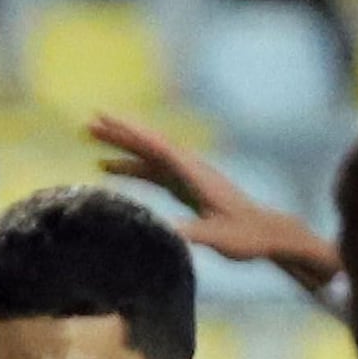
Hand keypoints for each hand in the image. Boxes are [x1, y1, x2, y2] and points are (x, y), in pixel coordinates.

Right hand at [83, 114, 329, 272]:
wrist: (267, 233)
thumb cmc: (246, 236)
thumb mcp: (218, 238)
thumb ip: (190, 233)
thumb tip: (159, 231)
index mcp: (195, 174)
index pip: (158, 147)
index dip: (132, 133)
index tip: (108, 120)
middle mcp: (189, 168)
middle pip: (149, 145)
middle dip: (120, 134)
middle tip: (90, 123)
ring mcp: (186, 176)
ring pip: (148, 157)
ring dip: (122, 149)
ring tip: (93, 141)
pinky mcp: (184, 188)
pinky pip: (151, 173)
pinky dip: (130, 169)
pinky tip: (111, 170)